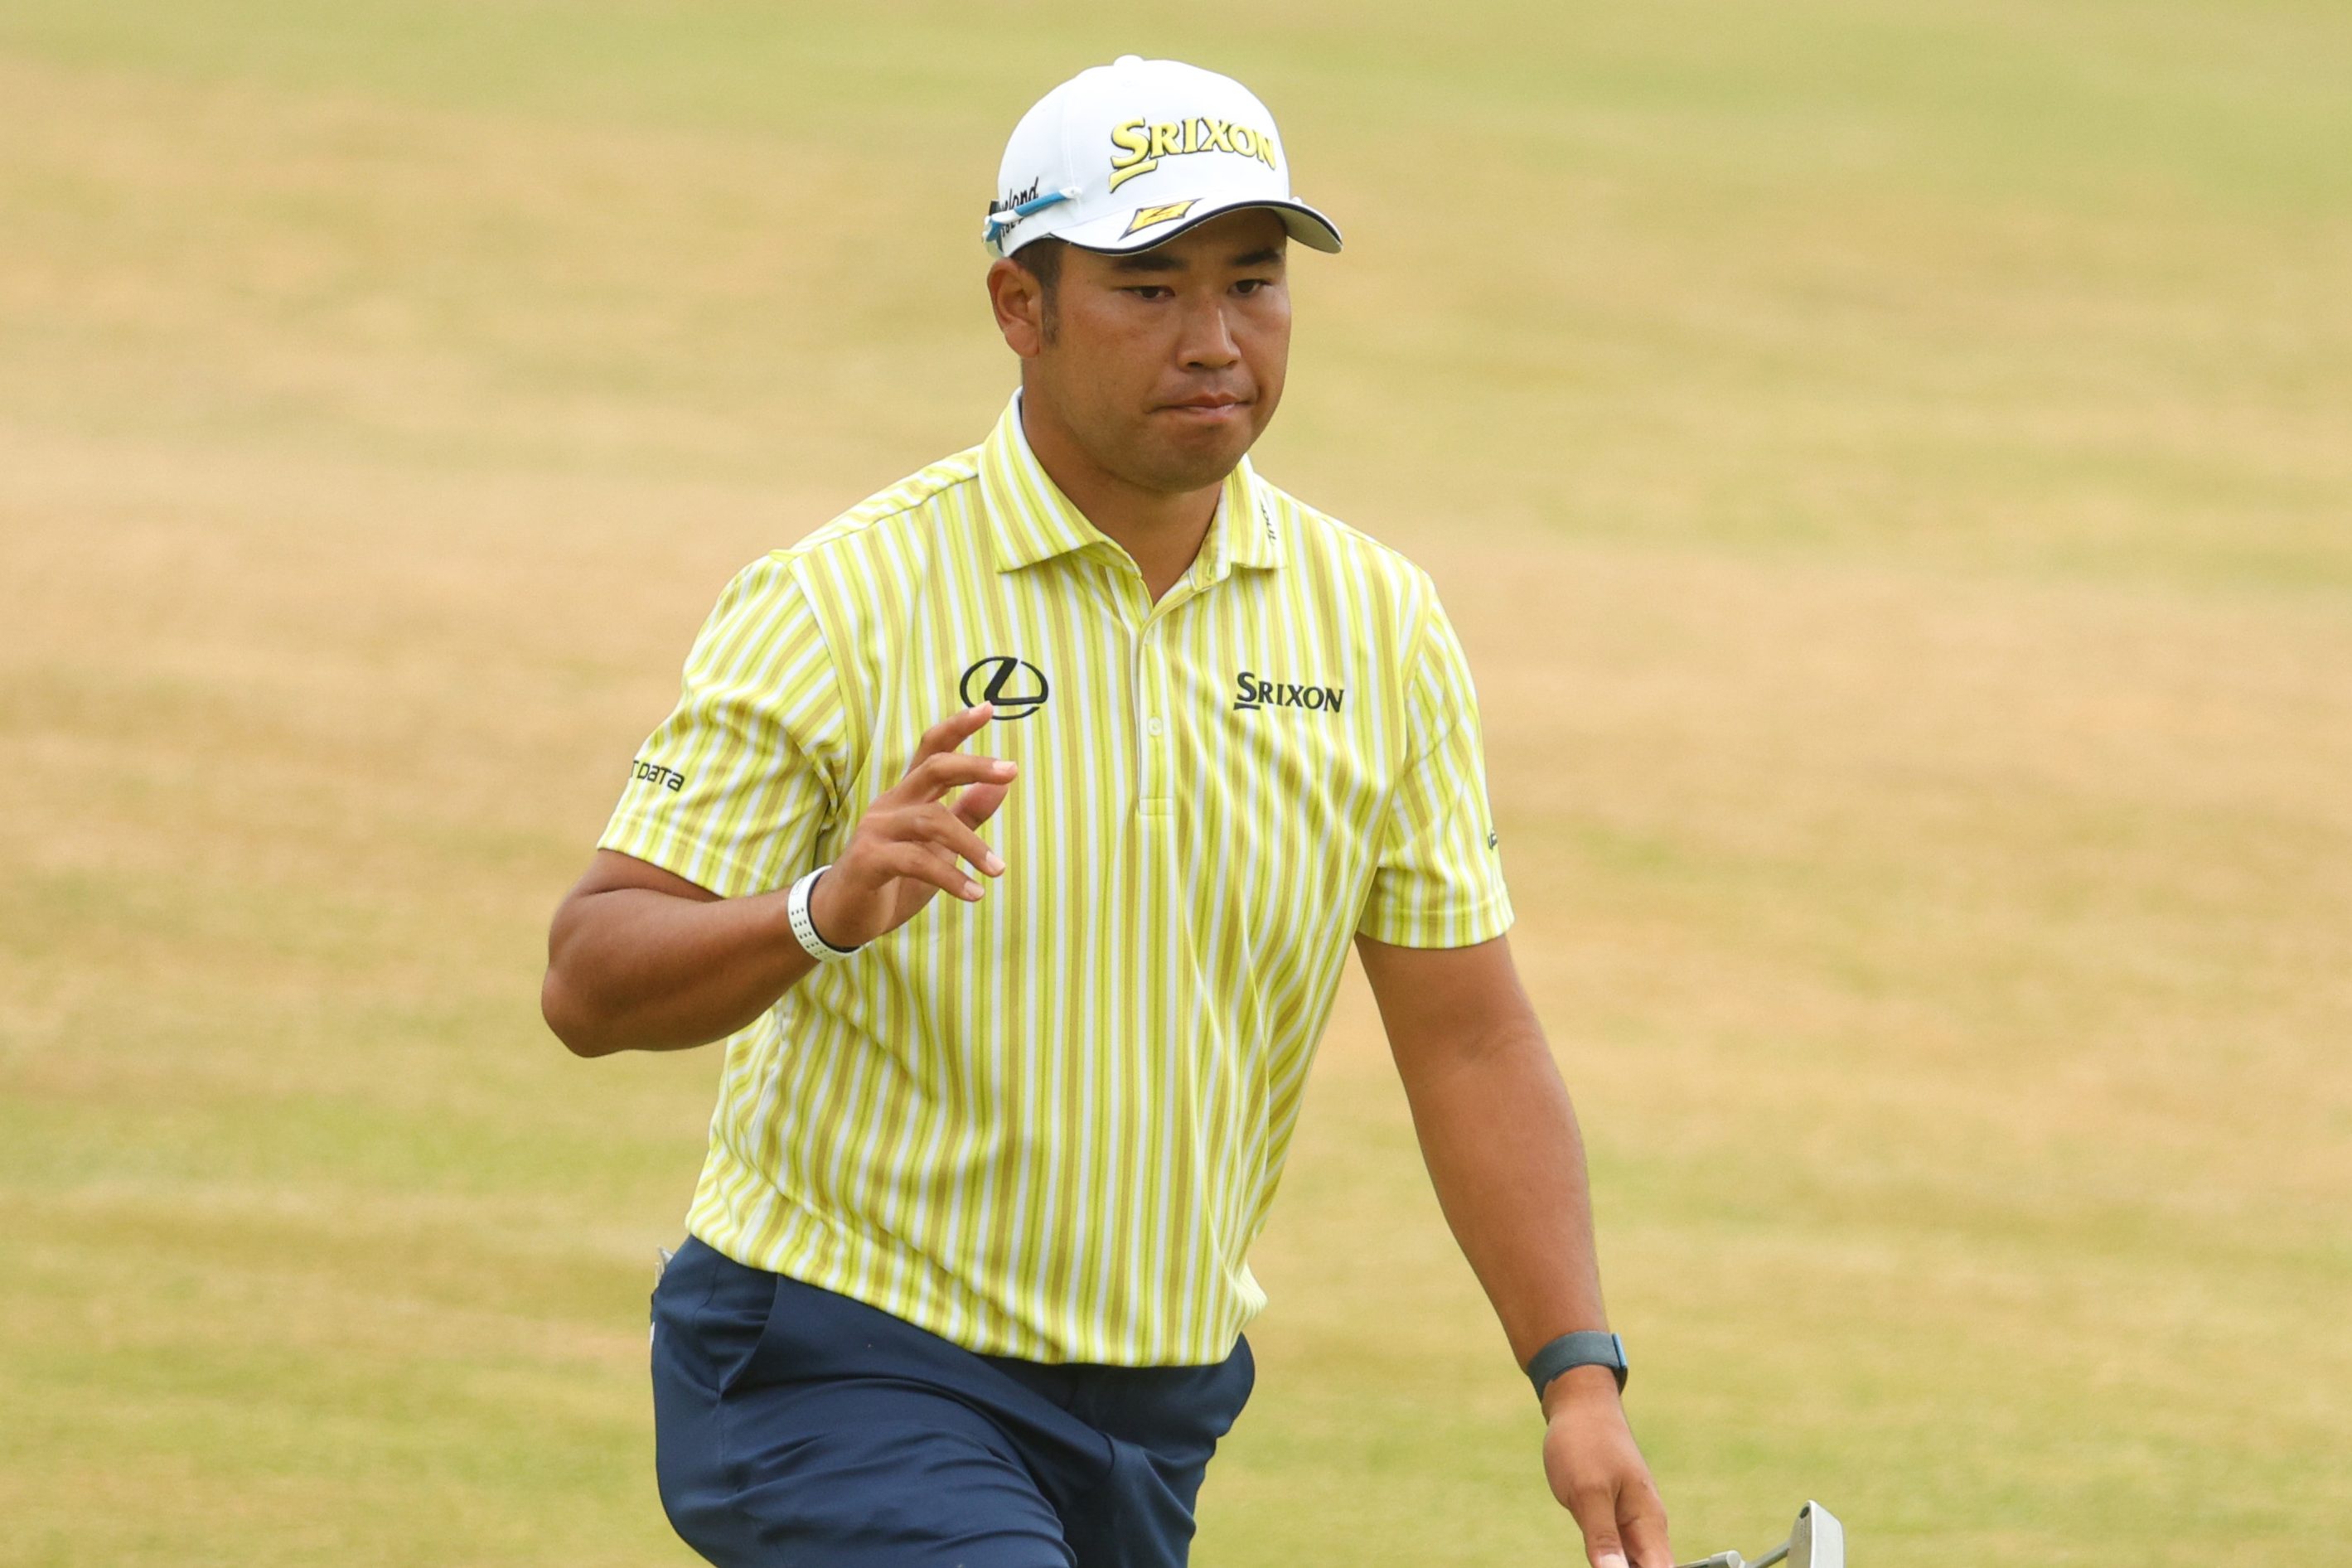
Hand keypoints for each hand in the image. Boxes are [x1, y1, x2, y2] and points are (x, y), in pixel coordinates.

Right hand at [806, 703, 1016, 949]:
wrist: (844, 916)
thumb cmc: (894, 878)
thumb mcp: (939, 846)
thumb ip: (967, 814)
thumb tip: (1003, 785)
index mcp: (908, 796)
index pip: (932, 750)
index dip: (958, 727)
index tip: (988, 708)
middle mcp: (891, 804)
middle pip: (933, 768)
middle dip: (974, 765)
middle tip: (1011, 770)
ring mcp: (877, 829)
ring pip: (932, 821)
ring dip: (971, 845)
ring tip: (998, 869)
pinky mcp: (869, 859)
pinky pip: (916, 860)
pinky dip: (951, 877)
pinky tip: (974, 893)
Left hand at [1542, 1367, 1671, 1567]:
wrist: (1580, 1407)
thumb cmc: (1585, 1442)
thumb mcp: (1588, 1491)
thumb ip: (1603, 1537)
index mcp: (1648, 1523)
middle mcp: (1645, 1527)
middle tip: (1604, 1565)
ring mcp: (1629, 1523)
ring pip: (1634, 1565)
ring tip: (1603, 1561)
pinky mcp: (1612, 1519)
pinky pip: (1618, 1553)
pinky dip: (1611, 1563)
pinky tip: (1601, 1562)